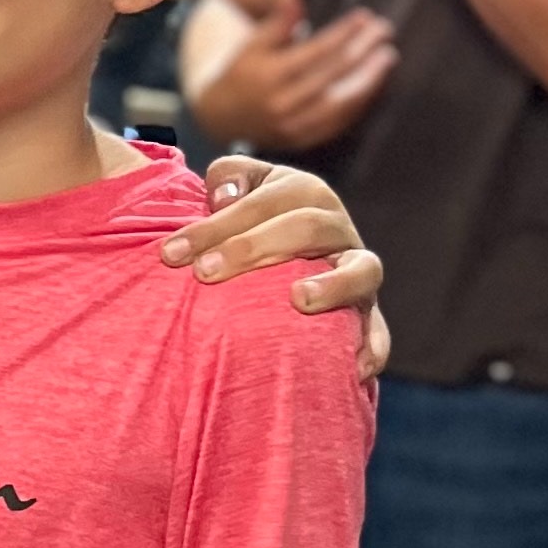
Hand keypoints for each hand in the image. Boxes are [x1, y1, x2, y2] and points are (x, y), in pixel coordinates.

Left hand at [164, 157, 391, 380]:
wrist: (284, 252)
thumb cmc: (246, 222)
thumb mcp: (238, 187)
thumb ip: (228, 178)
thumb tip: (225, 197)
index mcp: (303, 193)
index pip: (263, 202)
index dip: (215, 225)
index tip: (171, 253)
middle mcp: (336, 228)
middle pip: (306, 228)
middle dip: (251, 248)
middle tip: (204, 273)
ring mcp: (355, 270)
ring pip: (362, 270)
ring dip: (333, 285)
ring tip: (299, 300)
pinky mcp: (364, 311)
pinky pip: (376, 329)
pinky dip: (371, 347)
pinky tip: (353, 369)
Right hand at [194, 0, 397, 150]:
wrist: (222, 117)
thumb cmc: (243, 72)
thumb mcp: (253, 44)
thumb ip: (277, 22)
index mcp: (269, 76)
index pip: (316, 50)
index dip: (344, 32)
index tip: (364, 17)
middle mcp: (282, 104)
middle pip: (333, 74)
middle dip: (362, 50)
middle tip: (384, 31)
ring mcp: (293, 126)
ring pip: (340, 102)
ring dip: (368, 79)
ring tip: (387, 58)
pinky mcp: (301, 141)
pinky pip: (337, 123)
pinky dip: (358, 103)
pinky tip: (372, 85)